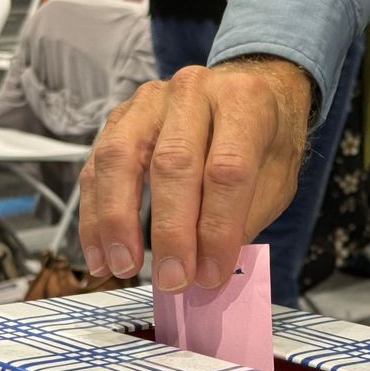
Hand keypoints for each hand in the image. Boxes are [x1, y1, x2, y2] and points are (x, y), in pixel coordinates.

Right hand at [78, 58, 311, 291]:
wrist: (243, 91)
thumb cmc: (261, 140)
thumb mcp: (275, 177)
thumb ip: (243, 220)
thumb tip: (204, 272)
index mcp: (243, 101)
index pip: (227, 170)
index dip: (217, 229)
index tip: (210, 274)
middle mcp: (192, 91)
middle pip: (172, 163)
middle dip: (170, 231)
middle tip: (171, 279)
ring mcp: (149, 101)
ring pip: (120, 159)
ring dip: (117, 222)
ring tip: (123, 267)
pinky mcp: (118, 118)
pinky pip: (96, 167)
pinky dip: (94, 217)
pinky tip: (102, 254)